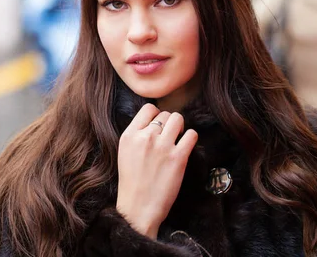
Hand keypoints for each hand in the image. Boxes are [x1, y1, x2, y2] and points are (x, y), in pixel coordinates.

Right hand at [116, 103, 197, 238]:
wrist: (138, 207)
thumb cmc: (132, 182)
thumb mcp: (124, 152)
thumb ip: (136, 134)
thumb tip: (152, 121)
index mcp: (130, 135)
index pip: (148, 108)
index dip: (156, 115)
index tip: (159, 125)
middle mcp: (146, 137)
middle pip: (165, 114)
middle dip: (169, 123)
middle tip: (169, 136)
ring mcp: (162, 147)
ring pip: (178, 119)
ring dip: (180, 127)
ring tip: (178, 139)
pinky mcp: (178, 158)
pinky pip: (191, 134)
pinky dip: (191, 137)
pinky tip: (186, 146)